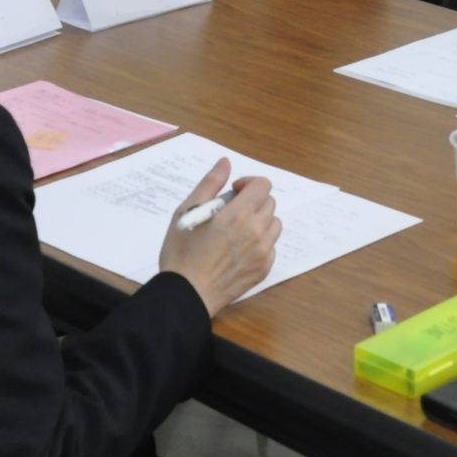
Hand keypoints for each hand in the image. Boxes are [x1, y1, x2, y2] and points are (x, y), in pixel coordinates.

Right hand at [156, 158, 278, 316]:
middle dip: (252, 201)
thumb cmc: (182, 252)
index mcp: (239, 213)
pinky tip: (238, 250)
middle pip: (269, 203)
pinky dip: (260, 243)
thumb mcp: (188, 211)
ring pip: (274, 224)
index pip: (263, 185)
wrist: (187, 293)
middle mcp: (257, 231)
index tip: (233, 192)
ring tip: (236, 231)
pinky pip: (271, 247)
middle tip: (230, 212)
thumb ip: (210, 184)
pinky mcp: (264, 269)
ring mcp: (263, 252)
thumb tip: (225, 162)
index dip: (248, 184)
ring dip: (259, 221)